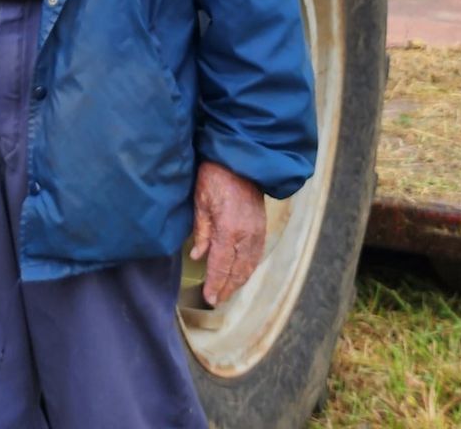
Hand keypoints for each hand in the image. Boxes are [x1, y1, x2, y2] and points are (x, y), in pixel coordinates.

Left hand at [190, 161, 266, 306]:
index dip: (216, 284)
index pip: (222, 266)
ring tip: (228, 292)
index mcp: (229, 230)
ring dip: (240, 281)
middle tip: (217, 301)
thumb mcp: (201, 201)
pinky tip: (242, 274)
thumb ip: (201, 231)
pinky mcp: (262, 227)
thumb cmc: (215, 177)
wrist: (241, 160)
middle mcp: (247, 235)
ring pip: (250, 265)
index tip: (210, 298)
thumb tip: (198, 256)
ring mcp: (258, 232)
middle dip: (228, 288)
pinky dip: (249, 268)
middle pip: (238, 270)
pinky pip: (257, 254)